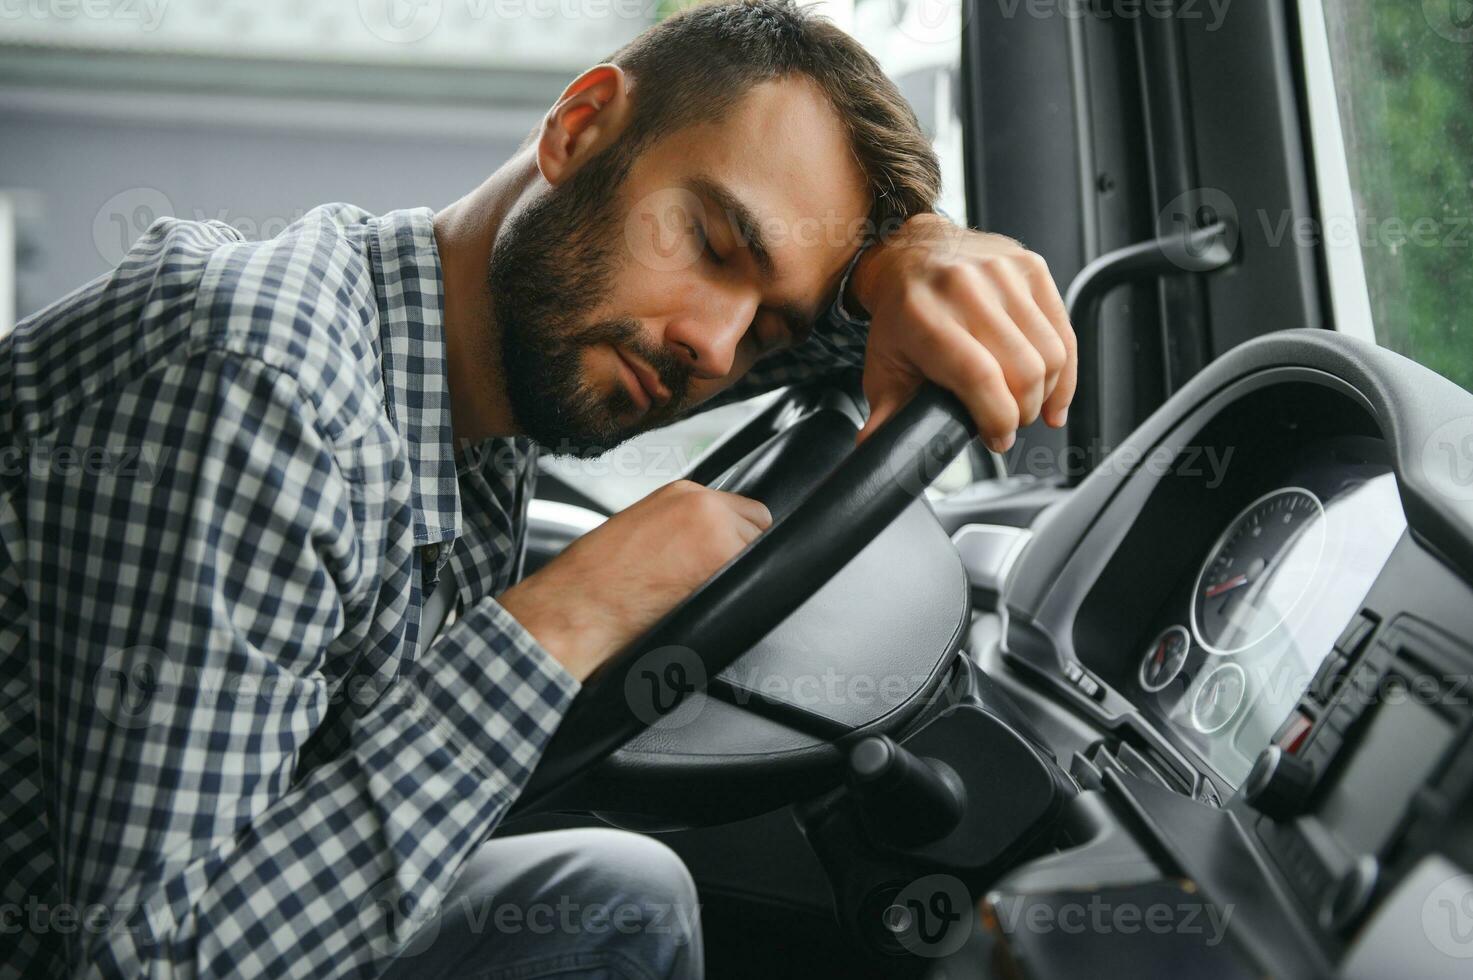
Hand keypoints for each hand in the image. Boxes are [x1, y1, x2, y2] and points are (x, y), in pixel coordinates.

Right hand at [498, 481, 771, 680]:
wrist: (576, 605)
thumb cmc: (593, 579)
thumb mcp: (639, 530)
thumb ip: (680, 527)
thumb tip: (702, 545)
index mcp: (681, 493)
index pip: (741, 508)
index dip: (733, 536)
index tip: (718, 556)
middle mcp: (703, 504)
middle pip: (758, 525)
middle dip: (742, 551)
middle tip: (708, 577)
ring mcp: (717, 531)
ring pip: (759, 552)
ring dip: (738, 574)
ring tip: (697, 592)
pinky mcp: (722, 561)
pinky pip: (753, 579)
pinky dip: (736, 595)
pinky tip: (702, 602)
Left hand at [849, 214, 1076, 451]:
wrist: (912, 252)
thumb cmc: (900, 314)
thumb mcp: (883, 364)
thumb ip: (886, 414)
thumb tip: (875, 450)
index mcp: (923, 316)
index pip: (980, 378)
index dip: (997, 419)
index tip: (996, 438)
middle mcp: (965, 288)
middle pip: (1023, 371)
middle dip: (1022, 412)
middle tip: (1008, 423)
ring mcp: (1002, 273)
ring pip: (1051, 354)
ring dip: (1045, 393)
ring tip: (1025, 404)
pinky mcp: (1031, 268)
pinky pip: (1064, 331)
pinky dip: (1065, 371)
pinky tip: (1055, 393)